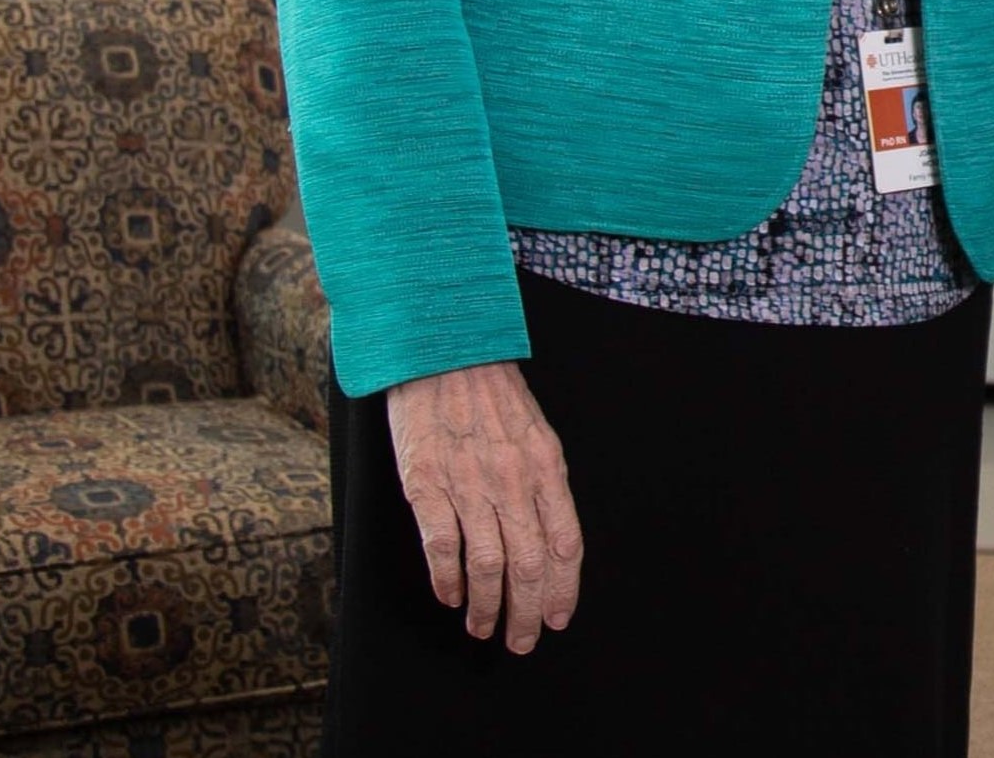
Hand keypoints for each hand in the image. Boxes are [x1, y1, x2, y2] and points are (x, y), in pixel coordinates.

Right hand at [384, 359, 584, 653]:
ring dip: (487, 606)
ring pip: (487, 565)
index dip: (564, 588)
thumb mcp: (536, 434)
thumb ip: (543, 485)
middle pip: (530, 564)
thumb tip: (549, 543)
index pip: (566, 542)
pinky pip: (443, 547)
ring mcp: (469, 483)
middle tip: (521, 641)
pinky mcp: (427, 484)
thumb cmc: (491, 396)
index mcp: (547, 466)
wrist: (442, 351)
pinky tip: (451, 597)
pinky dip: (448, 580)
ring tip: (483, 627)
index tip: (558, 618)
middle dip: (527, 612)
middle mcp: (513, 479)